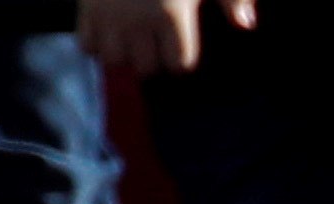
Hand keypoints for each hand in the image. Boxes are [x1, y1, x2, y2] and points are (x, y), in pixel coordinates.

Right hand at [79, 0, 249, 74]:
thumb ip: (231, 0)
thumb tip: (246, 25)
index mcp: (172, 15)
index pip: (179, 64)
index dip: (179, 57)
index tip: (177, 43)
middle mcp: (139, 19)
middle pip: (145, 67)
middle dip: (150, 58)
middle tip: (151, 39)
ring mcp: (109, 15)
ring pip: (114, 61)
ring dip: (122, 54)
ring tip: (128, 37)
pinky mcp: (86, 8)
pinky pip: (87, 46)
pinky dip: (96, 45)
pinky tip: (107, 31)